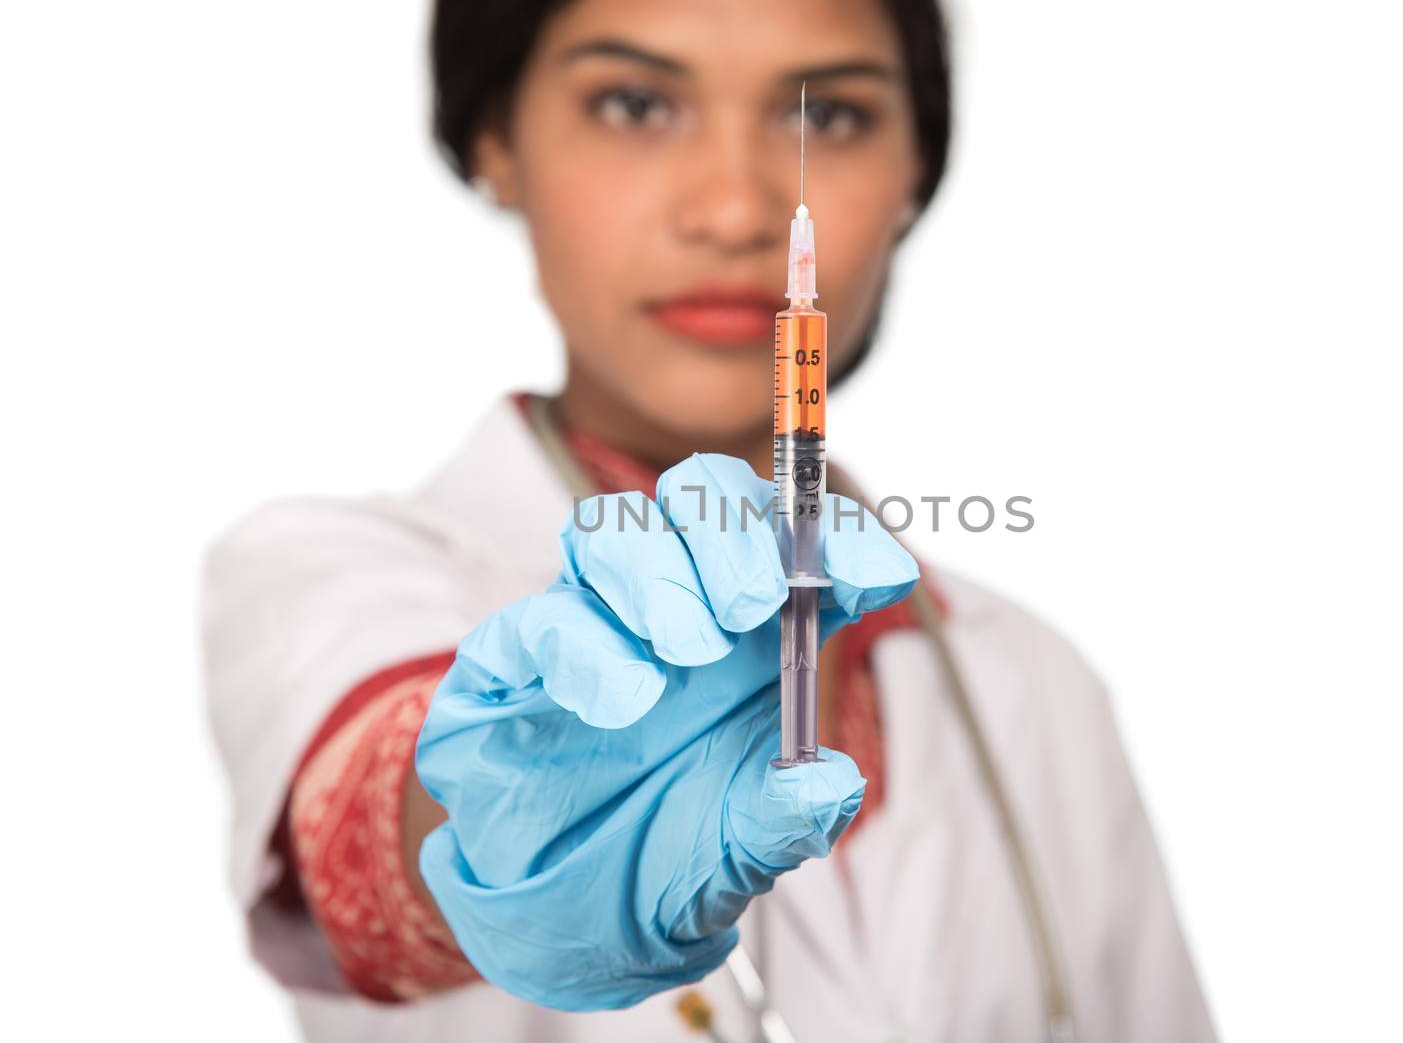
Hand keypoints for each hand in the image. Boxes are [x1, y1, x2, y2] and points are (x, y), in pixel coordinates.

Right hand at [415, 453, 917, 1009]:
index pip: (801, 544)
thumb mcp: (744, 851)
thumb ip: (789, 816)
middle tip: (756, 604)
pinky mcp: (512, 665)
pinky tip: (623, 701)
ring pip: (613, 528)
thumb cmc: (671, 857)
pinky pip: (536, 619)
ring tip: (688, 653)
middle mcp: (677, 604)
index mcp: (757, 630)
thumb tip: (829, 780)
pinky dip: (583, 646)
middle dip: (732, 534)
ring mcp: (591, 622)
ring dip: (658, 574)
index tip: (876, 576)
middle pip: (702, 495)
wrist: (567, 920)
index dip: (842, 540)